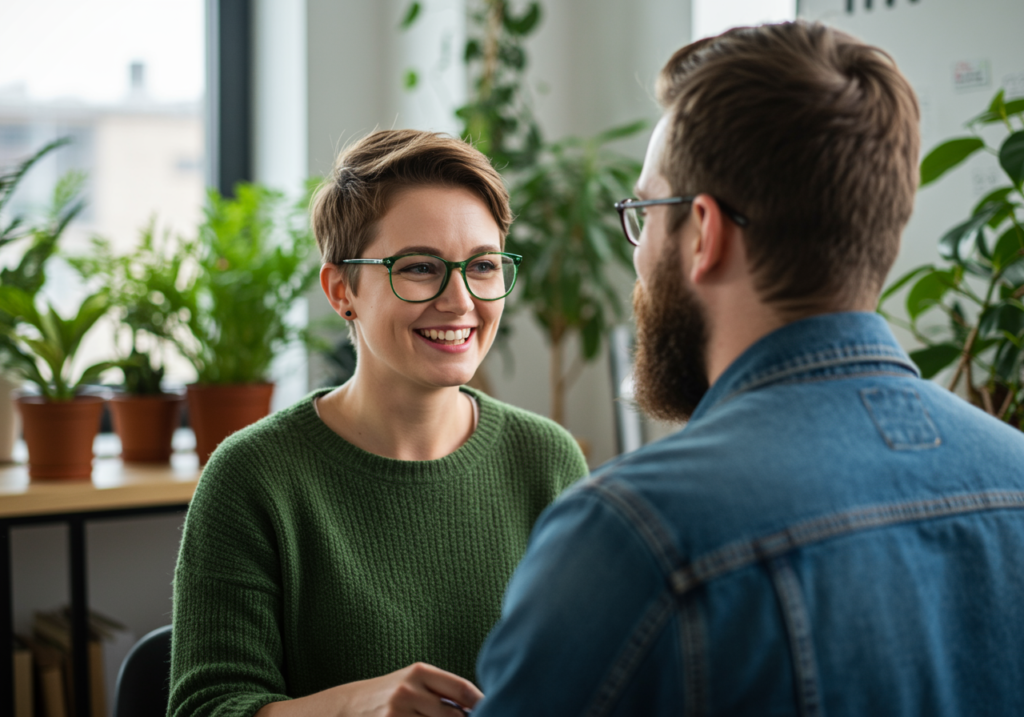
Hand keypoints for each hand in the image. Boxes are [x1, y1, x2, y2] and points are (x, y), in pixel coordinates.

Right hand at [255, 662, 482, 716]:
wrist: (338, 709)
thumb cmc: (382, 697)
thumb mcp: (409, 684)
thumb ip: (440, 692)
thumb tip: (481, 705)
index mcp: (419, 672)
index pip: (464, 690)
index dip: (485, 705)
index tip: (500, 710)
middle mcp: (408, 691)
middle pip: (455, 716)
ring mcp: (396, 713)